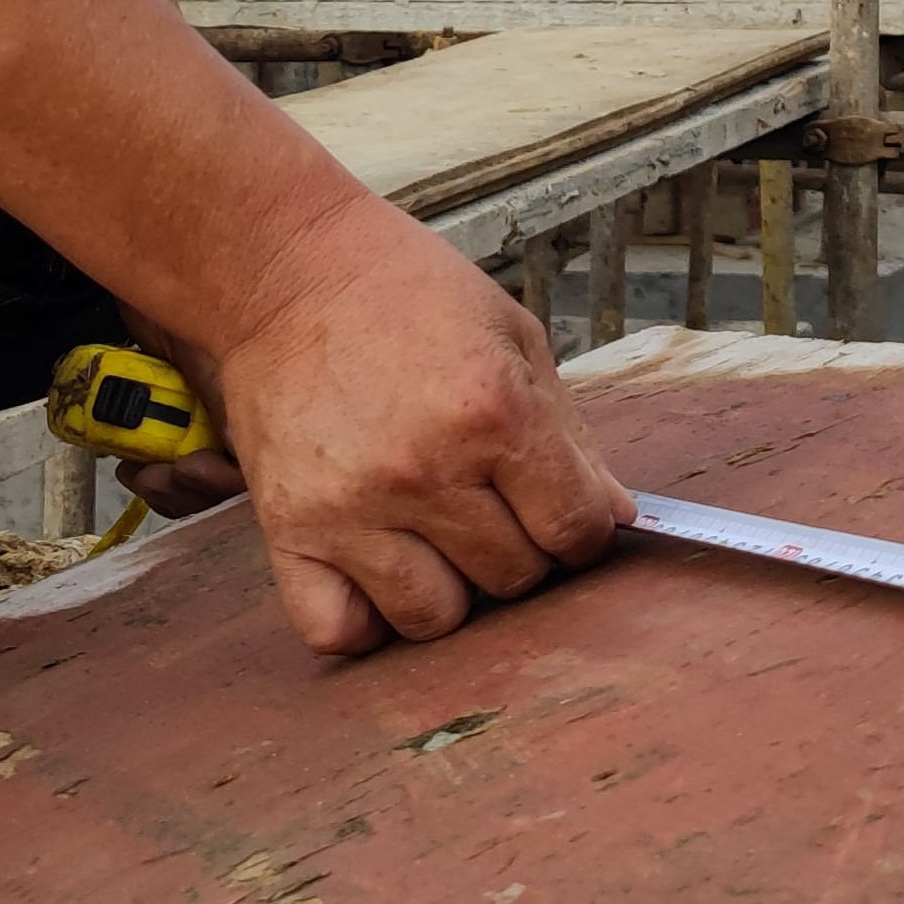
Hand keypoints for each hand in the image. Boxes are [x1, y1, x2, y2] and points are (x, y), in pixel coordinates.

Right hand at [171, 197, 633, 658]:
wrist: (287, 273)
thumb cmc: (408, 291)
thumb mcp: (513, 337)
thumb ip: (570, 435)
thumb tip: (617, 518)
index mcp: (493, 414)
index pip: (575, 530)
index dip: (583, 529)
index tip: (562, 512)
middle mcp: (424, 472)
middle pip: (513, 578)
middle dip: (519, 548)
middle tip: (491, 504)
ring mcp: (351, 510)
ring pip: (435, 619)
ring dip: (449, 588)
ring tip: (435, 534)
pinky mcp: (288, 532)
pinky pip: (338, 631)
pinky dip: (364, 618)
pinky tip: (377, 570)